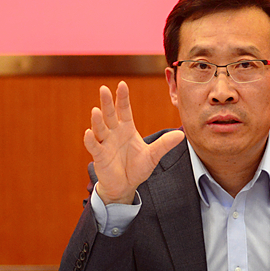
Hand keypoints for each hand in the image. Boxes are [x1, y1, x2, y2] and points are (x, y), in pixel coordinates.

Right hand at [84, 82, 183, 204]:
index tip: (122, 84)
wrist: (126, 186)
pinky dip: (90, 140)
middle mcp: (114, 133)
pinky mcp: (100, 156)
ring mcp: (105, 143)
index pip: (124, 110)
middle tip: (104, 88)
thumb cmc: (137, 168)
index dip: (122, 98)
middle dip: (107, 102)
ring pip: (100, 128)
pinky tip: (88, 133)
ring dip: (97, 120)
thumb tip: (181, 134)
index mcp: (126, 128)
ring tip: (96, 110)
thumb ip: (164, 144)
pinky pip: (94, 146)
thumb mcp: (153, 155)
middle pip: (109, 114)